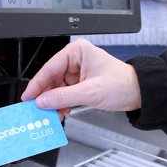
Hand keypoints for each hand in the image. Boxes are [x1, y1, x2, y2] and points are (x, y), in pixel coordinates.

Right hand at [21, 38, 140, 117]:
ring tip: (50, 114)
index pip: (50, 68)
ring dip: (53, 103)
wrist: (138, 93)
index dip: (37, 84)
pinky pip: (64, 94)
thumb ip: (63, 97)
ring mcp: (76, 73)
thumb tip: (42, 101)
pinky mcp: (79, 84)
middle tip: (36, 109)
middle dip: (45, 96)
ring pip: (56, 88)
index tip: (28, 97)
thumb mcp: (90, 91)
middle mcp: (75, 61)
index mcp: (77, 52)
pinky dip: (61, 104)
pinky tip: (61, 112)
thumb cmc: (122, 83)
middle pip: (51, 79)